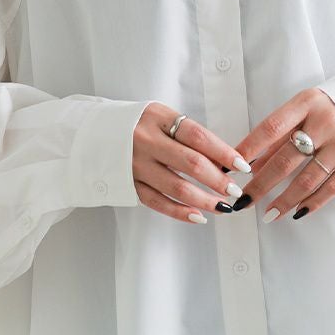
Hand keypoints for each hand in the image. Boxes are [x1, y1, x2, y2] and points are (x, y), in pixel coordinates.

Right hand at [133, 102, 251, 223]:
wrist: (93, 133)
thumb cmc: (137, 126)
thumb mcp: (160, 117)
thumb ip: (186, 135)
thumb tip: (223, 161)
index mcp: (157, 118)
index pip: (198, 136)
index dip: (223, 152)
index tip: (242, 166)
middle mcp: (145, 140)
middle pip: (190, 163)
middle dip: (218, 179)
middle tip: (235, 190)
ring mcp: (135, 165)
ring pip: (176, 187)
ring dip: (204, 200)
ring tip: (223, 207)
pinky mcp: (129, 185)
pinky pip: (158, 202)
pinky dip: (181, 212)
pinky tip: (199, 217)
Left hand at [229, 87, 334, 221]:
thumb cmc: (333, 106)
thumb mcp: (306, 108)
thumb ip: (281, 134)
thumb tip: (251, 165)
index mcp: (308, 103)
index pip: (271, 128)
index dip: (250, 149)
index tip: (232, 167)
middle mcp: (326, 123)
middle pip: (286, 159)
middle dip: (261, 184)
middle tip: (243, 200)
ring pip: (308, 179)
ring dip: (284, 200)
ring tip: (267, 214)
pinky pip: (332, 188)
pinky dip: (312, 202)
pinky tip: (296, 213)